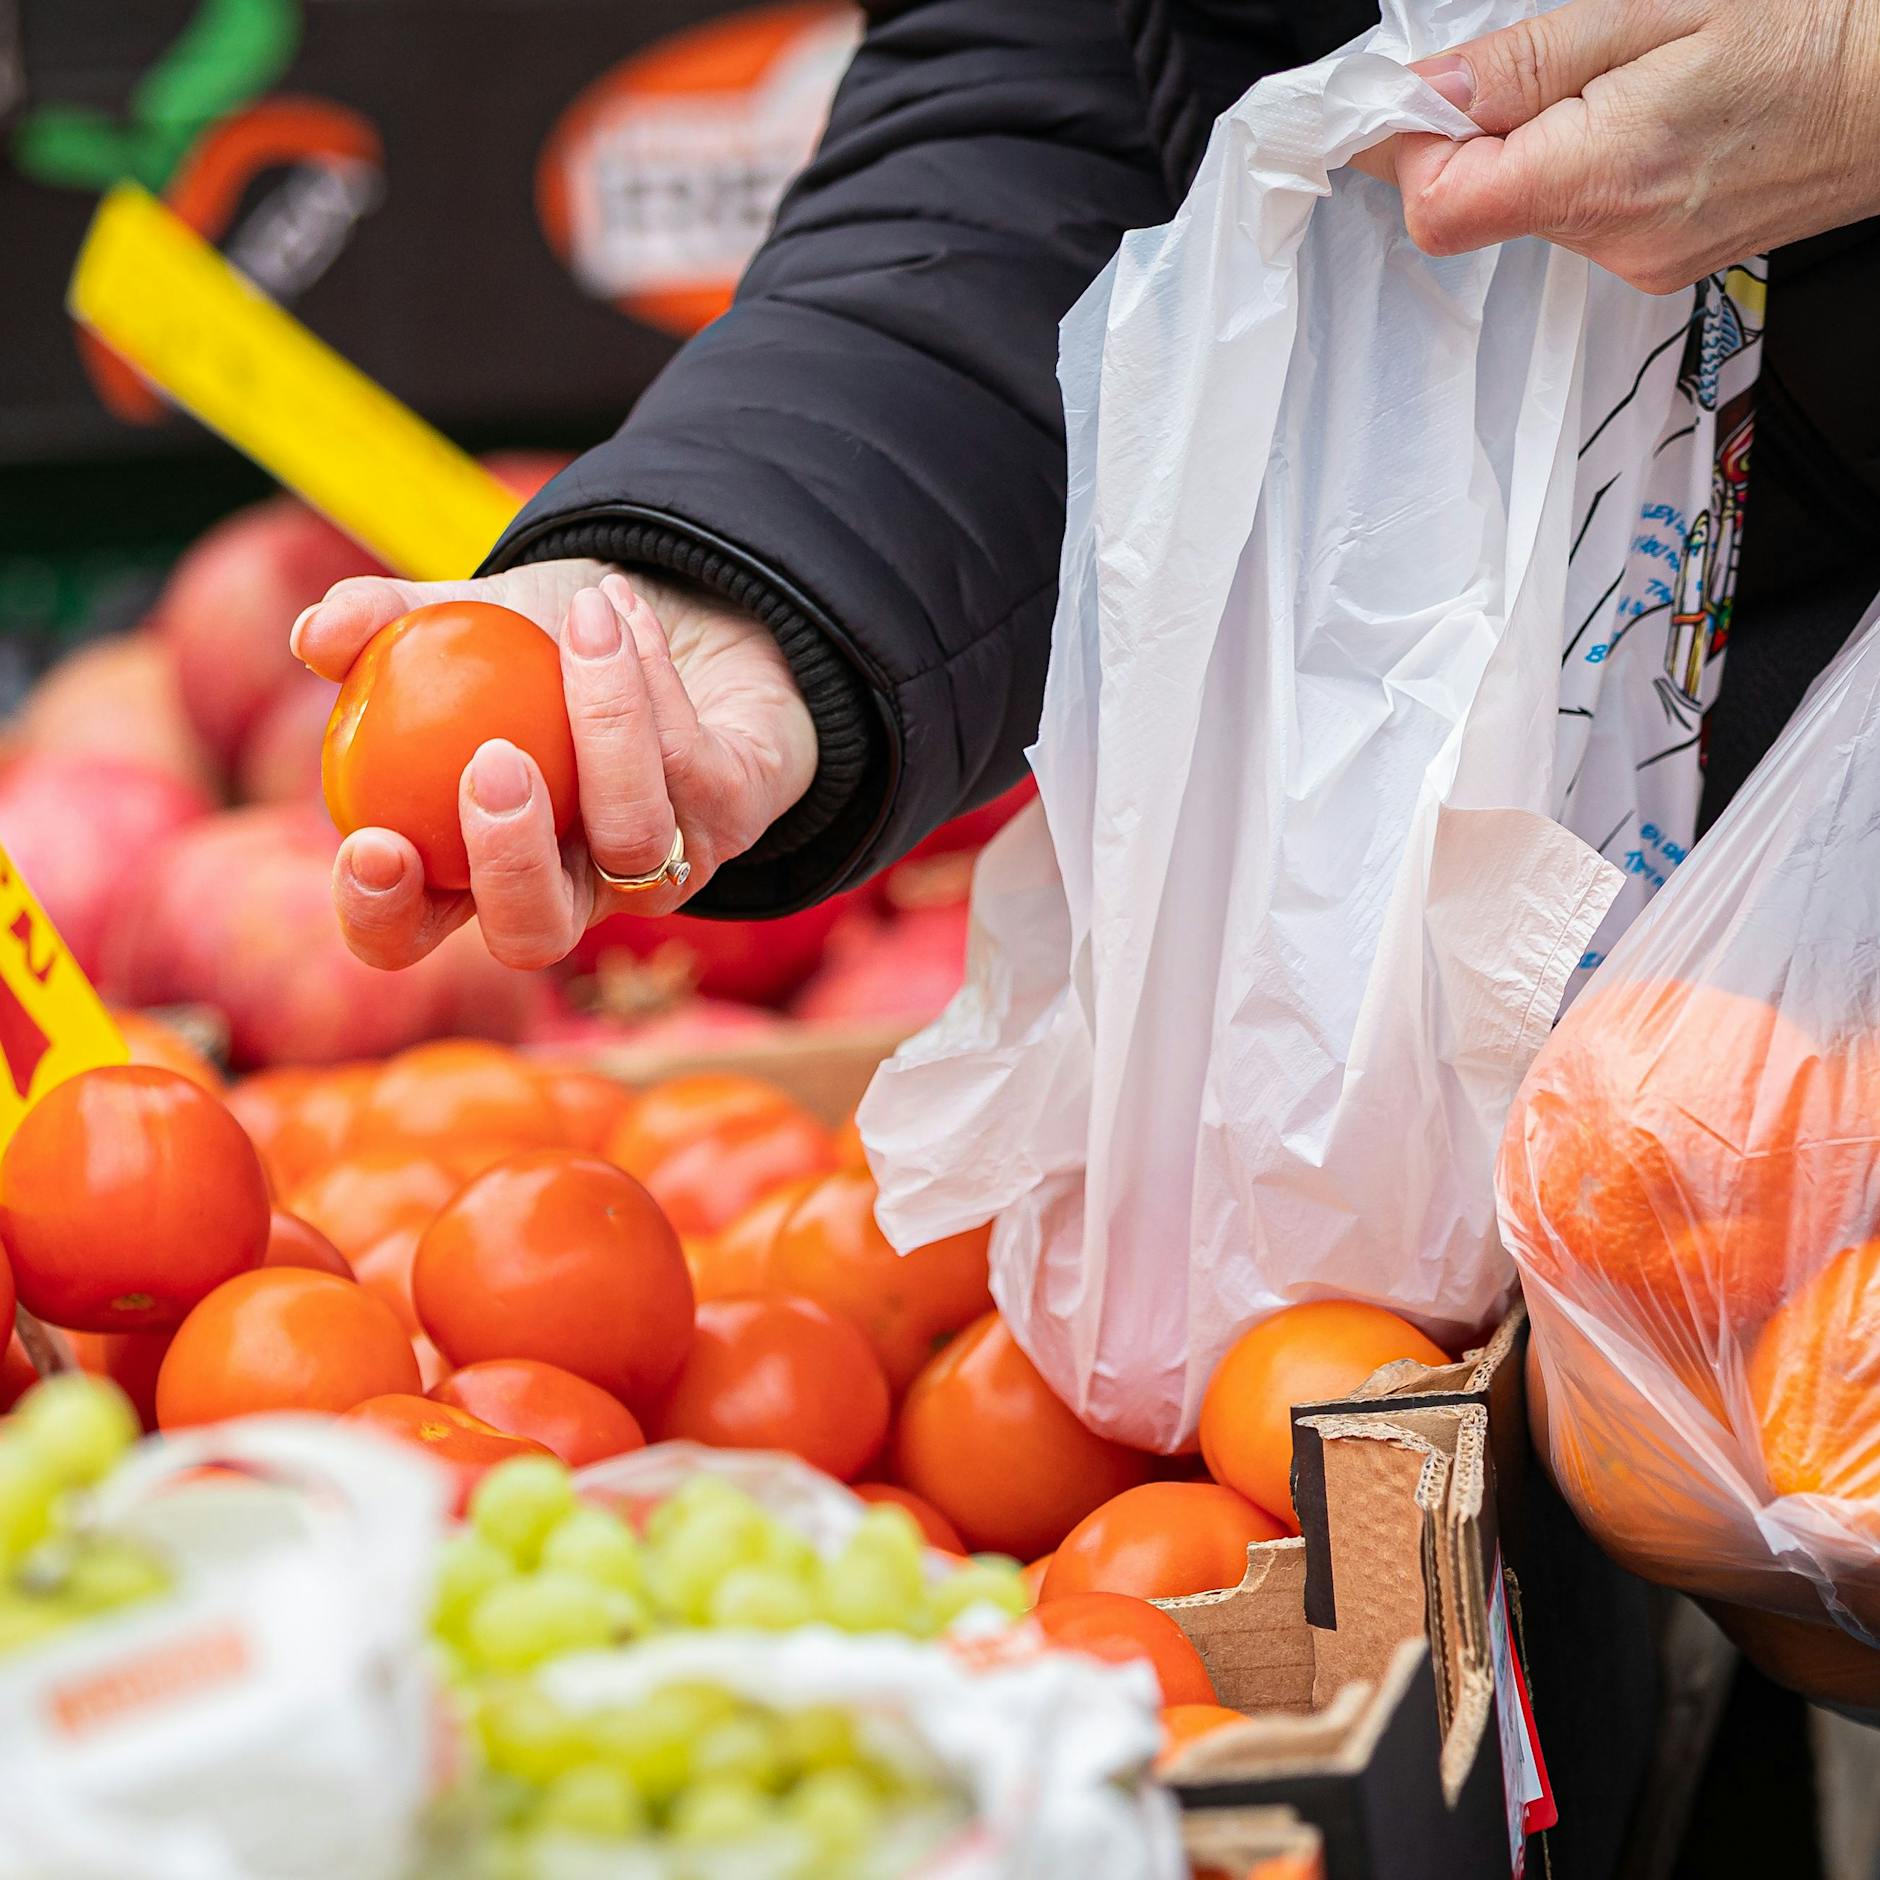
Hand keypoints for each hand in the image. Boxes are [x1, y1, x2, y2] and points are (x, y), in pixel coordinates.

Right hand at [293, 558, 816, 970]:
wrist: (690, 618)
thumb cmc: (550, 647)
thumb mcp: (464, 620)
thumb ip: (384, 622)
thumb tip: (312, 635)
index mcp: (475, 866)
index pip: (410, 933)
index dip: (383, 916)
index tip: (372, 844)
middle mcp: (569, 889)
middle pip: (532, 934)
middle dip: (510, 863)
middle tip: (494, 764)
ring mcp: (658, 869)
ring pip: (634, 841)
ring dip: (607, 725)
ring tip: (584, 618)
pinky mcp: (734, 823)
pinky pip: (691, 767)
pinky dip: (652, 677)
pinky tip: (623, 610)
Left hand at [1358, 0, 1879, 292]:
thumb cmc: (1814, 33)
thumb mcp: (1655, 9)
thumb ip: (1524, 64)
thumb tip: (1423, 91)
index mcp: (1603, 177)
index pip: (1438, 205)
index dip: (1407, 145)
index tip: (1409, 95)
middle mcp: (1613, 241)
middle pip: (1471, 207)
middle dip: (1471, 133)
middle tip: (1528, 66)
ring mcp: (1635, 261)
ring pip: (1524, 208)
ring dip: (1532, 144)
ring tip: (1613, 83)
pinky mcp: (1654, 260)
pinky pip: (1577, 215)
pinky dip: (1579, 163)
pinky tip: (1636, 117)